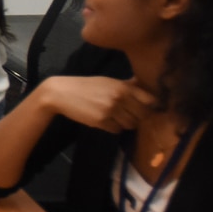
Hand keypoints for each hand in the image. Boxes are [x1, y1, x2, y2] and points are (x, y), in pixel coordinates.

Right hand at [40, 76, 157, 132]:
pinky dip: (113, 128)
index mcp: (123, 86)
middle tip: (127, 115)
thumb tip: (144, 86)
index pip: (150, 100)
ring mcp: (111, 110)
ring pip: (130, 124)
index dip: (150, 106)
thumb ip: (127, 85)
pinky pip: (117, 130)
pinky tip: (104, 121)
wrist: (62, 93)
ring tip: (114, 118)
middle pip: (142, 115)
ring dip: (125, 124)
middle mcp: (120, 97)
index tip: (146, 109)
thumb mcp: (108, 81)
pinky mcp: (101, 121)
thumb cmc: (86, 86)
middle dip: (137, 117)